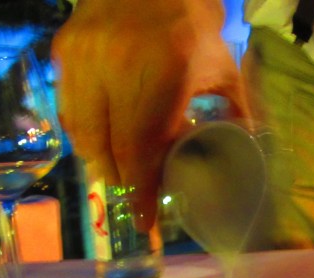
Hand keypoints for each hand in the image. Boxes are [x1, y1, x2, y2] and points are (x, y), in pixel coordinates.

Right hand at [51, 0, 250, 229]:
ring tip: (119, 175)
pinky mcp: (64, 51)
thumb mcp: (223, 65)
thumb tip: (249, 151)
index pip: (140, 147)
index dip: (140, 190)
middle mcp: (114, 65)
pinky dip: (84, 135)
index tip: (143, 221)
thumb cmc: (194, 20)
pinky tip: (100, 144)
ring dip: (100, 162)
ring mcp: (83, 57)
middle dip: (122, 181)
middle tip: (136, 198)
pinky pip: (68, 109)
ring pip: (81, 133)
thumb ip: (236, 110)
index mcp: (162, 69)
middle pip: (108, 148)